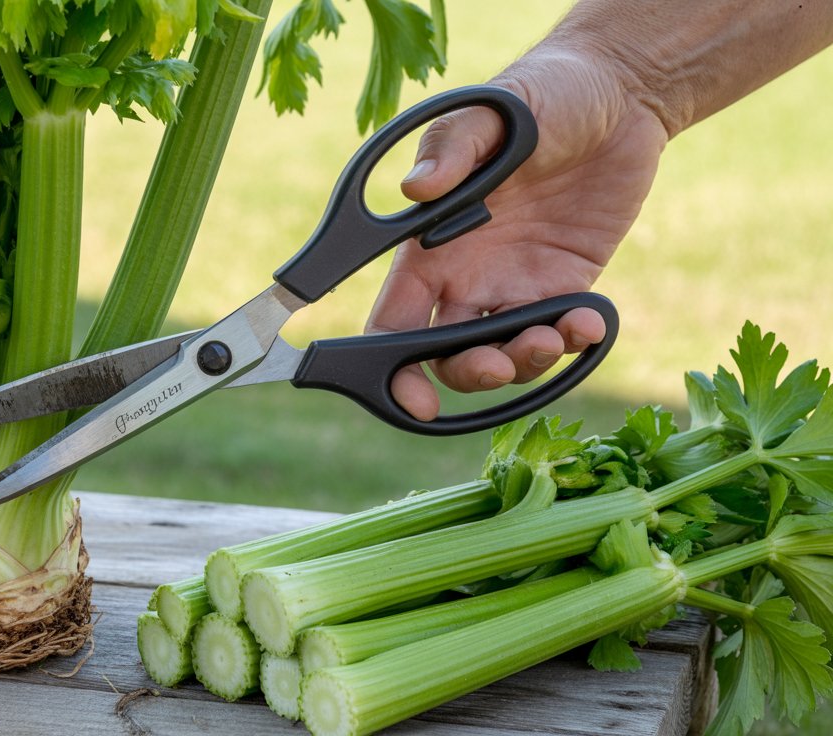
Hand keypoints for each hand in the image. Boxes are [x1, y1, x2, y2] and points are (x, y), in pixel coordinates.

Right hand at [366, 47, 668, 420]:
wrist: (619, 95)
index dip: (393, 369)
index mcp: (428, 246)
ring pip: (505, 354)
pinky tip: (589, 321)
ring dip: (525, 362)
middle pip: (448, 355)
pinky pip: (561, 333)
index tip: (413, 397)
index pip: (393, 322)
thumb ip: (450, 150)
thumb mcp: (488, 112)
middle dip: (471, 375)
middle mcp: (465, 275)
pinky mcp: (568, 284)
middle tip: (502, 364)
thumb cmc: (540, 95)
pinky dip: (573, 341)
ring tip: (555, 334)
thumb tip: (414, 189)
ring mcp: (517, 284)